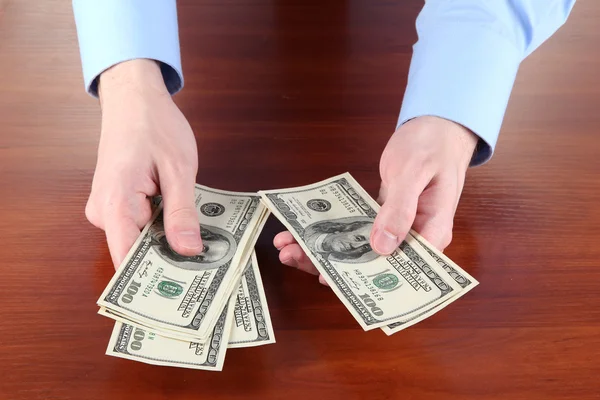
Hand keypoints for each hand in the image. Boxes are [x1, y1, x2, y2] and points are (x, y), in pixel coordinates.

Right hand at [85, 59, 201, 268]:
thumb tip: (187, 251)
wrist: (134, 97)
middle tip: (208, 269)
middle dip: (170, 260)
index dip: (154, 280)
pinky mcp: (118, 204)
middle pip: (136, 253)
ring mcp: (108, 209)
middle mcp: (104, 213)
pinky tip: (187, 229)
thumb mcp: (179, 168)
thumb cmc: (154, 125)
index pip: (127, 260)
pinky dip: (163, 228)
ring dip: (169, 244)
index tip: (183, 294)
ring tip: (204, 250)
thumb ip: (181, 212)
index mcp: (114, 204)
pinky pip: (141, 226)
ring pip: (141, 240)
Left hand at [273, 116, 477, 283]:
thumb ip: (401, 209)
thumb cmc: (433, 146)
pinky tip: (307, 232)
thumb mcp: (415, 172)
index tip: (330, 279)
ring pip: (360, 249)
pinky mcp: (385, 217)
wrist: (437, 127)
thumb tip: (383, 247)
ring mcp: (398, 228)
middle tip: (292, 256)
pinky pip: (358, 231)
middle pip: (371, 264)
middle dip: (329, 265)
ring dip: (324, 249)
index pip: (401, 271)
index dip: (365, 280)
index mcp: (431, 233)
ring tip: (288, 246)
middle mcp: (414, 238)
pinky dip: (334, 231)